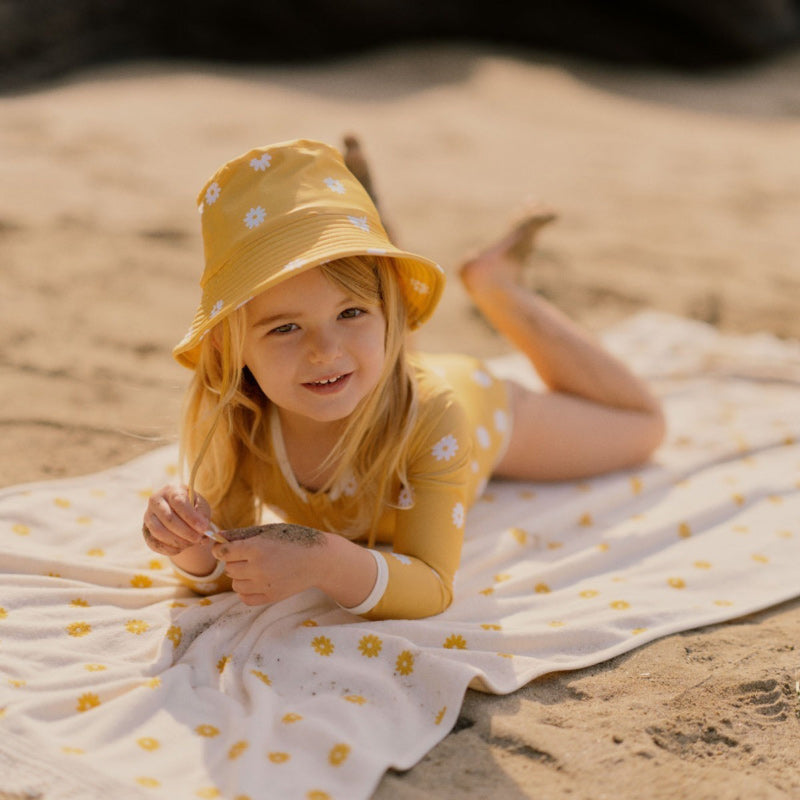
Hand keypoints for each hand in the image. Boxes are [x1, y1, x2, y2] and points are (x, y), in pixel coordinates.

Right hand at [142, 485, 211, 556]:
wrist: (179, 513)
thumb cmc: (193, 508)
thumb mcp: (201, 507)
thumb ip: (203, 517)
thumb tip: (204, 531)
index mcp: (172, 489)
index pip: (178, 501)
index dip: (191, 517)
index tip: (203, 528)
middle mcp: (156, 500)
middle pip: (168, 518)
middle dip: (186, 532)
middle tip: (198, 539)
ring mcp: (148, 515)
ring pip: (158, 531)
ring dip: (177, 541)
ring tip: (191, 543)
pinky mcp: (145, 530)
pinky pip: (153, 542)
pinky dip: (168, 548)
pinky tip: (181, 548)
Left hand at [212, 526, 327, 605]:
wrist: (319, 560)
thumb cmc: (293, 540)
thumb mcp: (268, 531)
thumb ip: (242, 534)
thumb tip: (218, 537)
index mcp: (257, 548)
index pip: (223, 552)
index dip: (220, 549)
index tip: (224, 547)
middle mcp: (258, 568)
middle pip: (228, 568)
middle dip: (234, 561)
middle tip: (248, 555)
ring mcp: (264, 585)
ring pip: (235, 584)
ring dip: (240, 576)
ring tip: (255, 568)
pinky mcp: (271, 597)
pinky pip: (244, 598)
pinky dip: (246, 590)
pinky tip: (256, 581)